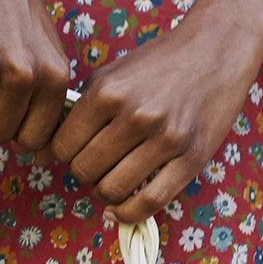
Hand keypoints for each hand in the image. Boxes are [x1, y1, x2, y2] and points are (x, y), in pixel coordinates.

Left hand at [52, 4, 262, 223]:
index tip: (76, 153)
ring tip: (112, 181)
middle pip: (84, 171)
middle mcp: (134, 115)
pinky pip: (150, 202)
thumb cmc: (160, 63)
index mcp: (107, 92)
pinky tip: (121, 209)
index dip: (64, 155)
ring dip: (105, 193)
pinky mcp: (191, 159)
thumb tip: (46, 152)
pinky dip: (128, 213)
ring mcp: (165, 139)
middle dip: (85, 173)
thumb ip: (81, 109)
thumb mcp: (112, 74)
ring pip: (112, 190)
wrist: (216, 50)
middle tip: (98, 165)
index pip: (63, 147)